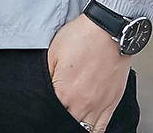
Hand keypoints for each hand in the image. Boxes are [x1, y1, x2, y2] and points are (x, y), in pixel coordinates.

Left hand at [46, 12, 131, 132]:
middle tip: (57, 109)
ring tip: (70, 116)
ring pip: (83, 129)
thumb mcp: (53, 52)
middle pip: (66, 123)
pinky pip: (101, 129)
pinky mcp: (112, 104)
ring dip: (75, 123)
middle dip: (59, 117)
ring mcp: (98, 106)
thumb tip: (40, 91)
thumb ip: (45, 75)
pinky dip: (93, 130)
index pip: (49, 112)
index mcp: (63, 93)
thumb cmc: (81, 37)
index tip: (43, 107)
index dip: (44, 109)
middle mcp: (82, 104)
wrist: (108, 30)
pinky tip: (86, 126)